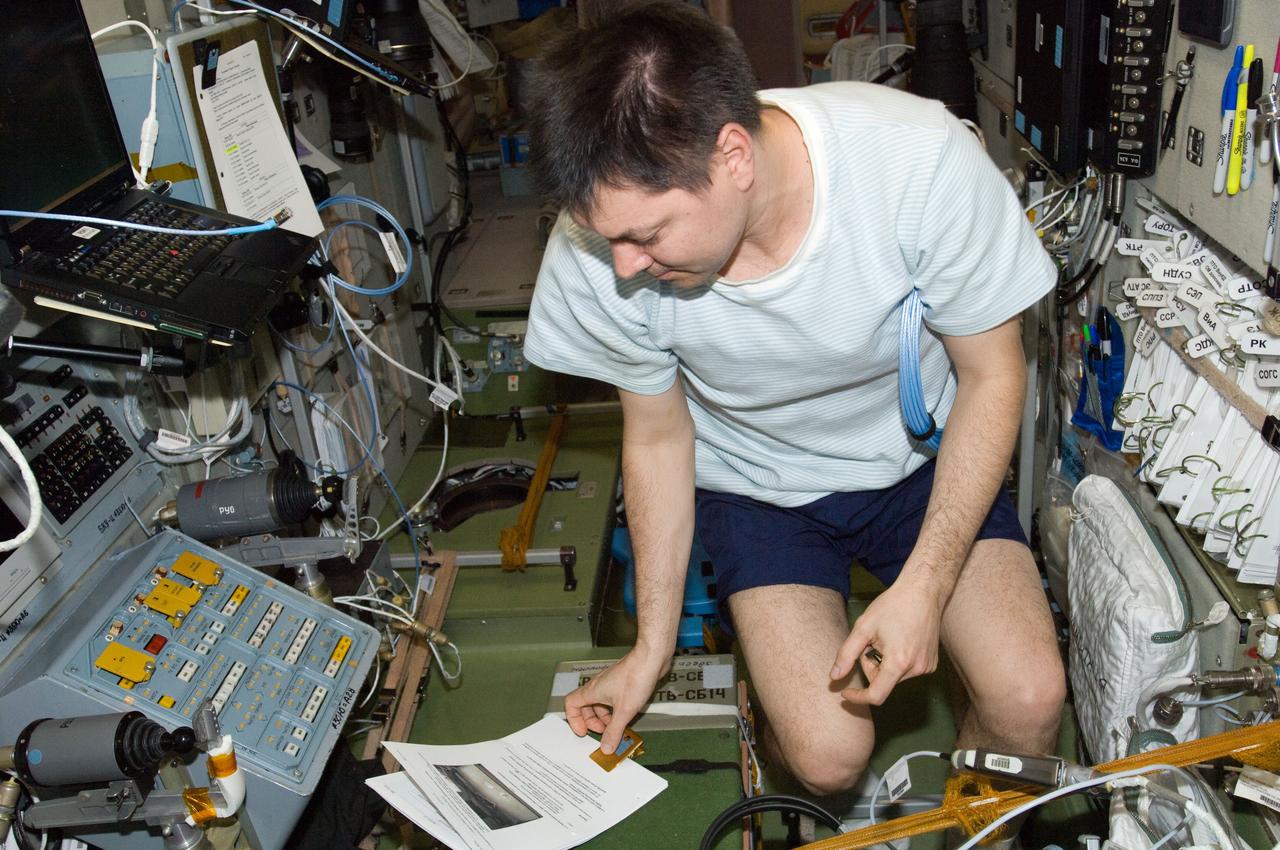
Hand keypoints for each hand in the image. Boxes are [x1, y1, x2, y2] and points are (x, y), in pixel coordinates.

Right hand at [564, 649, 670, 753]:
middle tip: (602, 733)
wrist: (651, 659)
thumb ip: (614, 732)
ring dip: (605, 718)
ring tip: (616, 728)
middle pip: (585, 706)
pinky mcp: (622, 683)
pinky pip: (612, 700)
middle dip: (592, 722)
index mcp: (592, 691)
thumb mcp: (623, 711)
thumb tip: (606, 748)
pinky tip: (626, 717)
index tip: (583, 732)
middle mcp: (598, 686)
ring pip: (600, 703)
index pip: (571, 704)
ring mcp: (610, 684)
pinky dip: (615, 711)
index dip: (574, 720)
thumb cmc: (635, 678)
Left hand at [830, 574, 944, 705]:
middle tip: (873, 641)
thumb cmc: (892, 606)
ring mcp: (926, 667)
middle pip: (883, 682)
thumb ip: (846, 654)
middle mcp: (916, 669)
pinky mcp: (932, 663)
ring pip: (894, 676)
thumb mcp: (863, 628)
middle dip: (872, 666)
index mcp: (898, 663)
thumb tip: (834, 677)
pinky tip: (901, 639)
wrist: (923, 592)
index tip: (846, 692)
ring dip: (885, 663)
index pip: (876, 695)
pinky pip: (907, 670)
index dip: (858, 697)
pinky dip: (898, 661)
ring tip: (889, 637)